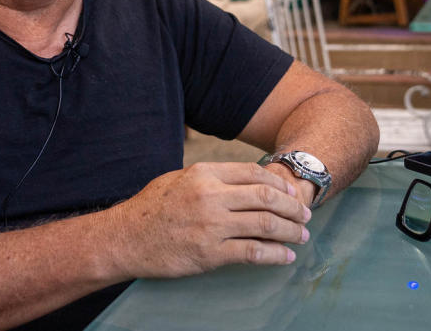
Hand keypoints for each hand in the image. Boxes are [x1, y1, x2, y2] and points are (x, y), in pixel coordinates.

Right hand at [104, 162, 311, 279]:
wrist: (126, 239)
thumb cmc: (150, 208)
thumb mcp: (178, 179)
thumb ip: (209, 178)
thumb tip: (241, 181)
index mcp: (204, 174)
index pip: (254, 173)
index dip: (279, 184)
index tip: (291, 193)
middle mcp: (211, 196)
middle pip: (266, 197)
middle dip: (292, 207)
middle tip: (305, 215)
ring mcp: (212, 225)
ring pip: (265, 224)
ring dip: (290, 231)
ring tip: (301, 236)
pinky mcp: (210, 253)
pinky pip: (253, 252)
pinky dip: (275, 254)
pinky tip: (285, 256)